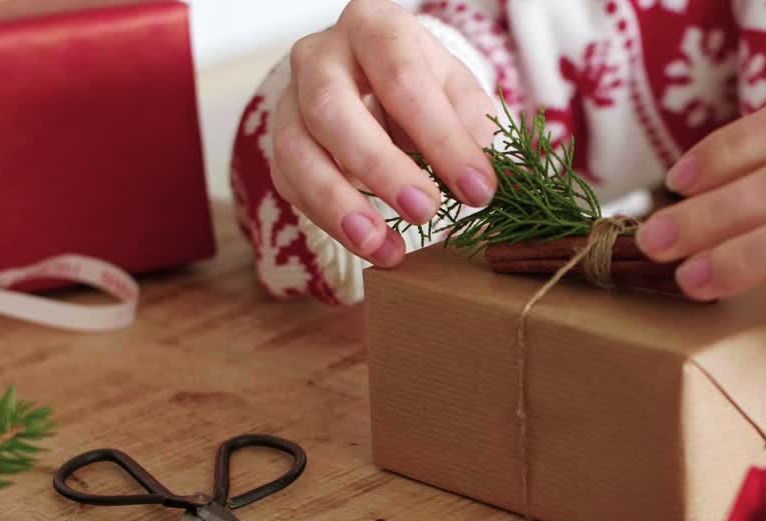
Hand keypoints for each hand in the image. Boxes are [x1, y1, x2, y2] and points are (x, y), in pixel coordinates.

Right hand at [271, 0, 497, 267]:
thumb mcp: (460, 96)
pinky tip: (370, 245)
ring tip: (384, 246)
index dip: (441, 137)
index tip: (478, 190)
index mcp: (374, 28)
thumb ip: (474, 132)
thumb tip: (486, 184)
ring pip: (297, 151)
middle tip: (425, 212)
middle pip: (334, 109)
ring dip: (340, 205)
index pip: (403, 78)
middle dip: (381, 167)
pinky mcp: (279, 143)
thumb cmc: (426, 90)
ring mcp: (291, 99)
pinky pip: (291, 183)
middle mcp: (320, 55)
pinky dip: (329, 220)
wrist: (378, 89)